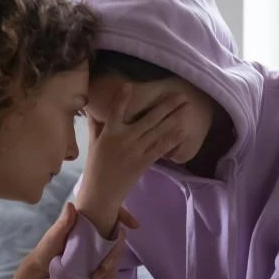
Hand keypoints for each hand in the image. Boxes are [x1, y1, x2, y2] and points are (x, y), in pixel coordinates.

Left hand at [25, 203, 138, 278]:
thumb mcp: (54, 235)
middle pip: (116, 240)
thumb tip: (71, 205)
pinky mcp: (95, 262)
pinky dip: (110, 273)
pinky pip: (109, 266)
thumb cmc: (46, 249)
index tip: (134, 225)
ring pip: (114, 254)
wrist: (41, 271)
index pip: (111, 216)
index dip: (124, 216)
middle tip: (104, 268)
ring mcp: (97, 249)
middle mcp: (96, 234)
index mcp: (88, 224)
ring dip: (112, 266)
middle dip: (115, 255)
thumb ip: (64, 222)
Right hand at [76, 84, 184, 236]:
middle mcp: (124, 139)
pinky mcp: (143, 162)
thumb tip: (91, 108)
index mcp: (109, 132)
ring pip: (158, 131)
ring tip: (186, 108)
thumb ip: (95, 124)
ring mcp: (136, 151)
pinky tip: (182, 131)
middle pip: (148, 119)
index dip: (122, 98)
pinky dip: (172, 139)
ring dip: (174, 118)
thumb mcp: (93, 142)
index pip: (115, 111)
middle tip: (180, 95)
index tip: (129, 85)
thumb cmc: (95, 166)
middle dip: (166, 106)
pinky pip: (160, 148)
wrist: (101, 193)